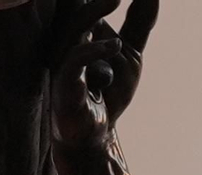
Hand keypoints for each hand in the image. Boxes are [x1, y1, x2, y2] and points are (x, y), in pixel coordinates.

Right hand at [49, 0, 158, 149]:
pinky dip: (94, 50)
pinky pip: (74, 62)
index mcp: (77, 30)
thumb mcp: (130, 54)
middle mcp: (65, 42)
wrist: (97, 135)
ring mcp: (63, 64)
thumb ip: (139, 23)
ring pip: (73, 29)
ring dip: (94, 12)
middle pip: (71, 7)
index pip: (78, 1)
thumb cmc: (107, 92)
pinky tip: (114, 45)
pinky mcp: (65, 86)